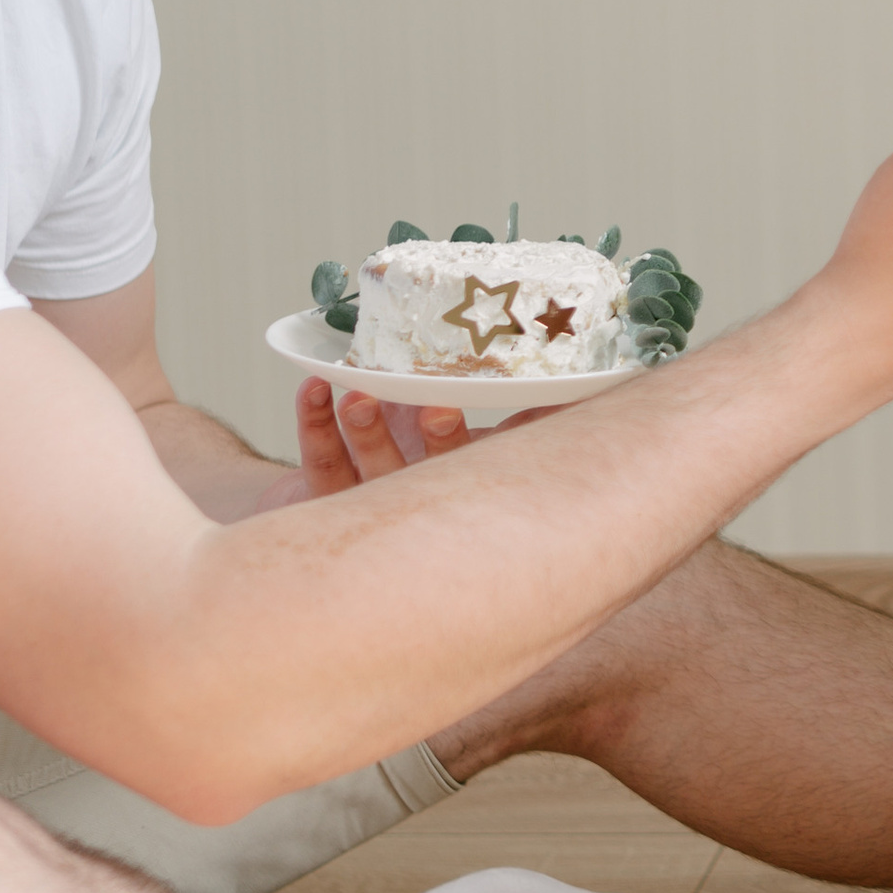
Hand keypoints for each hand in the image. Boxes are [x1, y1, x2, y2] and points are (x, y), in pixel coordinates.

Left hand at [252, 373, 558, 508]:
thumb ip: (527, 421)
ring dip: (365, 430)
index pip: (482, 471)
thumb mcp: (482, 441)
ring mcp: (366, 498)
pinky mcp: (321, 489)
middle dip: (435, 440)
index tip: (495, 414)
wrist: (348, 506)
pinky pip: (319, 456)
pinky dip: (314, 420)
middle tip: (439, 409)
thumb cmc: (428, 454)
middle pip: (427, 474)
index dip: (493, 442)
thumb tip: (578, 393)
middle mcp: (416, 499)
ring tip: (358, 397)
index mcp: (459, 489)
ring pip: (365, 469)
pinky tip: (316, 386)